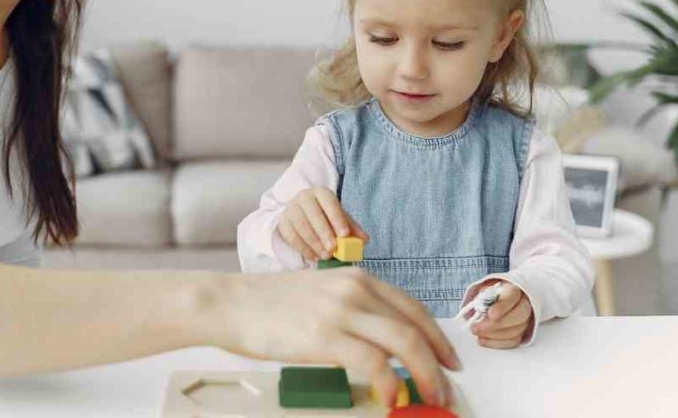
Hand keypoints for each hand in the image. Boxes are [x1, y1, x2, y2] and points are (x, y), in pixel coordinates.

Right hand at [225, 268, 462, 407]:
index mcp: (355, 277)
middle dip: (439, 364)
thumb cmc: (267, 303)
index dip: (438, 338)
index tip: (448, 361)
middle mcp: (354, 289)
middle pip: (416, 328)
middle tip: (446, 390)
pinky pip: (374, 363)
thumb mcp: (319, 292)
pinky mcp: (324, 336)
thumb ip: (351, 308)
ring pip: (404, 343)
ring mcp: (340, 311)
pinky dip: (391, 383)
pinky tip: (391, 397)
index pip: (413, 308)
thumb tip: (380, 342)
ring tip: (428, 399)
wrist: (229, 302)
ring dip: (426, 376)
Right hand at [278, 187, 369, 260]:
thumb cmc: (326, 216)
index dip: (337, 218)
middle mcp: (304, 197)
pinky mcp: (283, 222)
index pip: (329, 202)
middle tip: (333, 249)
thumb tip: (364, 239)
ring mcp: (291, 208)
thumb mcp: (340, 218)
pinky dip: (303, 248)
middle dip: (324, 233)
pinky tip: (313, 257)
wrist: (302, 214)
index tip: (344, 234)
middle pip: (313, 214)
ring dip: (314, 242)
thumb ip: (352, 228)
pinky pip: (291, 236)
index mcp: (321, 193)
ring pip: (300, 225)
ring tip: (325, 255)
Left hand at [468, 280, 533, 348]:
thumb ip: (484, 297)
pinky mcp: (522, 333)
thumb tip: (480, 307)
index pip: (512, 297)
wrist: (499, 300)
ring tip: (476, 333)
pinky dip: (496, 342)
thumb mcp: (486, 290)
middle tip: (475, 327)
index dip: (502, 307)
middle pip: (518, 317)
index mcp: (514, 290)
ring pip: (515, 331)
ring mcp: (526, 320)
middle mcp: (524, 304)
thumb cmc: (492, 294)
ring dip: (493, 335)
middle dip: (495, 325)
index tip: (489, 314)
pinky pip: (512, 341)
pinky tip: (483, 340)